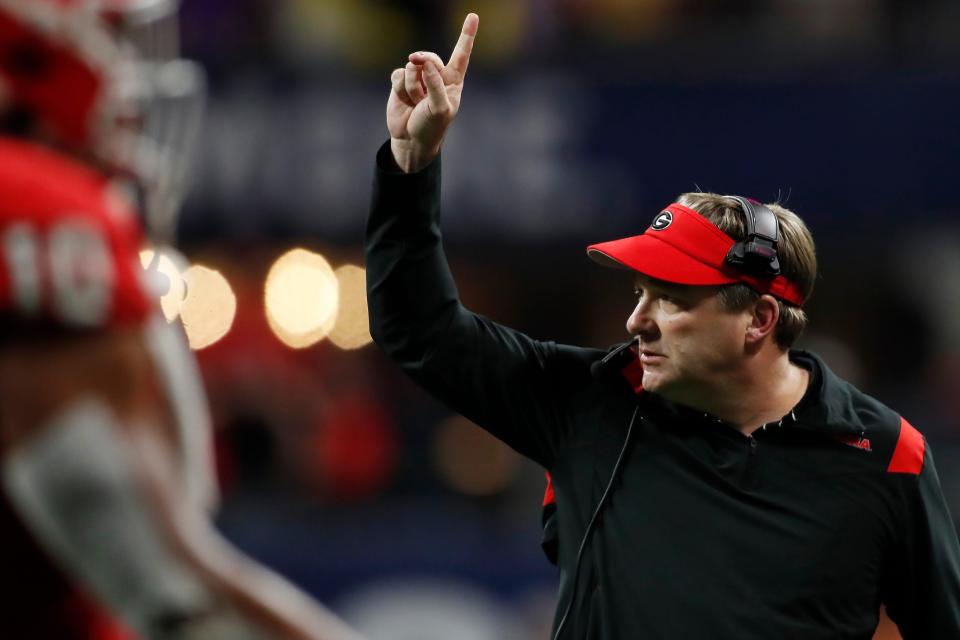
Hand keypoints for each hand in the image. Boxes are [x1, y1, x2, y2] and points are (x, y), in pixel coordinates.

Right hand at [387, 13, 478, 172]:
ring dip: (411, 87)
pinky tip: (404, 101)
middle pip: (429, 57)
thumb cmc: (431, 127)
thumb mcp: (440, 110)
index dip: (467, 36)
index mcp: (453, 81)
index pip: (461, 55)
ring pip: (411, 67)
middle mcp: (436, 77)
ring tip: (415, 102)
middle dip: (423, 62)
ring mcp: (418, 79)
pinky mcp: (401, 83)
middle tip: (417, 64)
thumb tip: (426, 63)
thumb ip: (436, 86)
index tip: (473, 16)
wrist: (410, 140)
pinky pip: (398, 74)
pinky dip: (399, 88)